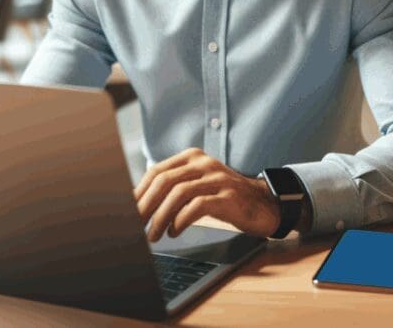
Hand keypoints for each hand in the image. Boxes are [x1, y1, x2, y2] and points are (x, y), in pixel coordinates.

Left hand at [134, 148, 279, 241]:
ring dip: (161, 217)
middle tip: (135, 224)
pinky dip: (180, 220)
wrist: (263, 204)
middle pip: (165, 180)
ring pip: (179, 193)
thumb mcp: (198, 185)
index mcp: (192, 158)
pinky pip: (197, 205)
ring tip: (153, 235)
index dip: (139, 192)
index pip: (157, 171)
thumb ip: (175, 188)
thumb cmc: (225, 197)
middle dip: (145, 205)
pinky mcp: (228, 196)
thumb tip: (139, 204)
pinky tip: (174, 232)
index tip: (128, 211)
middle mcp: (204, 164)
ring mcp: (217, 179)